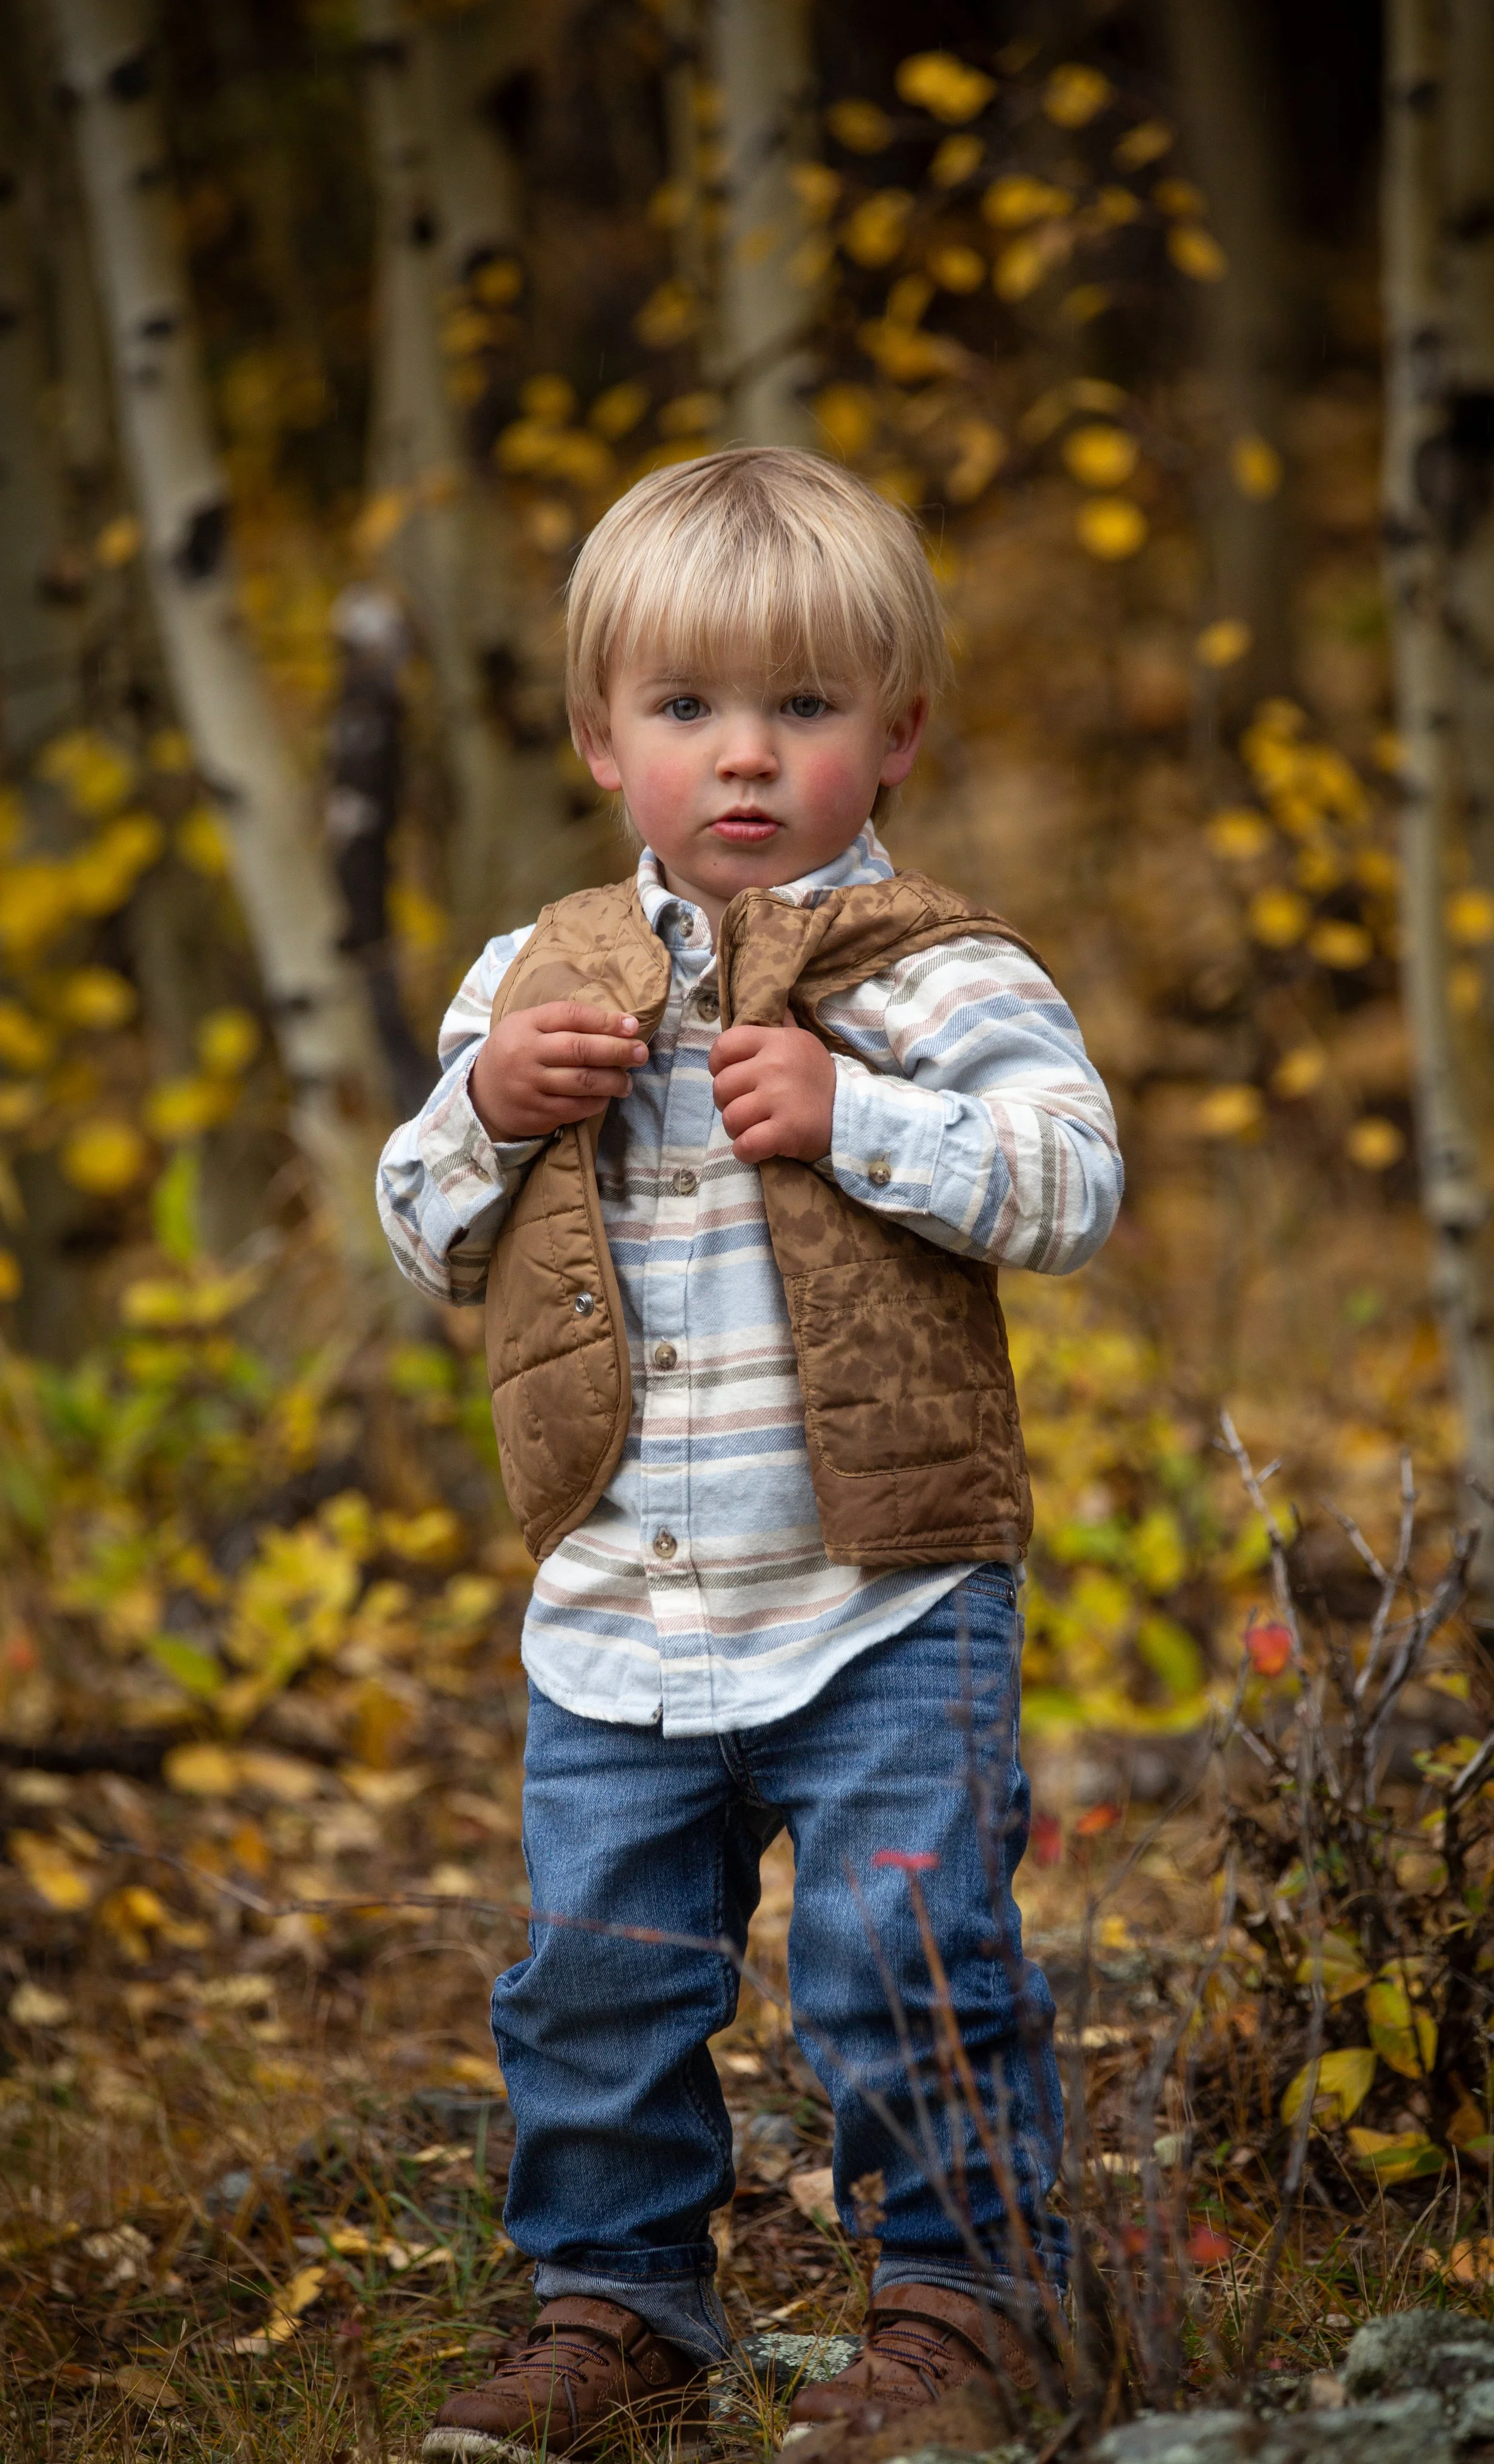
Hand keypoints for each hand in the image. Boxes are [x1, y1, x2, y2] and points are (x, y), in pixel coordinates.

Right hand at [469, 1001, 649, 1140]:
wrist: (481, 1095)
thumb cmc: (517, 1052)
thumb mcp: (528, 1026)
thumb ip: (564, 1022)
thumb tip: (618, 1024)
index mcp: (526, 1024)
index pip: (570, 1016)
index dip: (605, 1021)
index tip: (632, 1026)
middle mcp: (526, 1053)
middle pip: (579, 1050)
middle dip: (617, 1051)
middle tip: (641, 1053)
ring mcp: (529, 1086)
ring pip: (581, 1082)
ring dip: (613, 1081)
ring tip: (627, 1081)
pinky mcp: (535, 1113)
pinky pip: (574, 1108)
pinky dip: (596, 1103)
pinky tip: (606, 1097)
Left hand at [709, 1015, 834, 1163]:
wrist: (852, 1113)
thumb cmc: (816, 1079)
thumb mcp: (800, 1043)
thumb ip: (779, 1027)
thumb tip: (773, 1003)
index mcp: (776, 1041)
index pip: (723, 1047)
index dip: (719, 1066)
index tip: (734, 1078)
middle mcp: (775, 1065)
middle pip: (721, 1086)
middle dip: (727, 1102)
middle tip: (748, 1107)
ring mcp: (780, 1098)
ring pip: (730, 1118)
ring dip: (737, 1129)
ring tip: (755, 1127)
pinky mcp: (786, 1130)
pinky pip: (745, 1144)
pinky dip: (746, 1151)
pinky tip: (759, 1147)